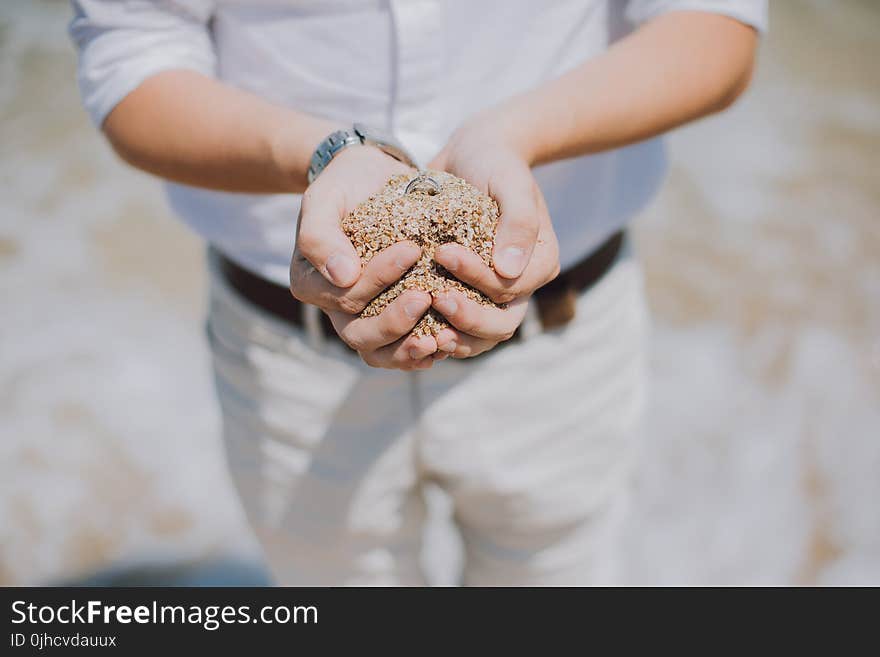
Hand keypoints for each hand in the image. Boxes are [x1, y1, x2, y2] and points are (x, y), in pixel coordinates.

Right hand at [289, 146, 441, 369]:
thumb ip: (320, 234)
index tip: (411, 249)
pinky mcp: (391, 318)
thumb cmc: (346, 186)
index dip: (377, 278)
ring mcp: (363, 318)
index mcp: (311, 282)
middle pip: (359, 334)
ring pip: (379, 352)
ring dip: (408, 350)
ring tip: (439, 340)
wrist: (371, 180)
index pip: (344, 294)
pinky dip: (421, 352)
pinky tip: (445, 345)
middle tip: (427, 297)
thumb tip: (342, 276)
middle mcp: (334, 307)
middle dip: (394, 322)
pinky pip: (401, 349)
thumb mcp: (325, 198)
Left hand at [427, 118, 559, 357]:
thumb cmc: (494, 163)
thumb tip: (509, 271)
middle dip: (468, 319)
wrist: (473, 155)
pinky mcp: (469, 296)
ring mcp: (494, 296)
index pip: (509, 286)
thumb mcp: (510, 182)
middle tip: (433, 299)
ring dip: (454, 338)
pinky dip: (438, 333)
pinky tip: (412, 332)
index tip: (443, 253)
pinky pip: (458, 328)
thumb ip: (518, 222)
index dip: (477, 278)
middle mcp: (521, 285)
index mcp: (540, 262)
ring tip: (423, 332)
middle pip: (501, 324)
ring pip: (481, 337)